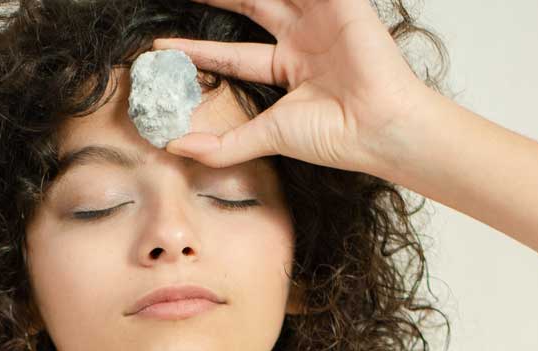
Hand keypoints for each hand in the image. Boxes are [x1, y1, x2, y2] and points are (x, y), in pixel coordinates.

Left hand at [152, 0, 430, 173]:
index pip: (229, 55)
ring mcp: (320, 21)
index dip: (195, 50)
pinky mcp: (342, 6)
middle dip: (217, 0)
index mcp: (286, 69)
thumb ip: (220, 146)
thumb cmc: (333, 136)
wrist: (377, 128)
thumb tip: (174, 148)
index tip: (161, 48)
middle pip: (249, 8)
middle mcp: (301, 41)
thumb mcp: (265, 137)